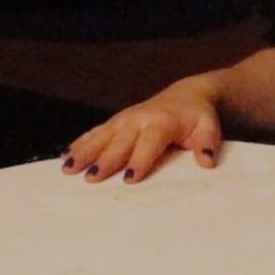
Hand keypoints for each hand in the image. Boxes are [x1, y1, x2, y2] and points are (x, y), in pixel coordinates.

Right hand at [62, 75, 223, 183]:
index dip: (140, 159)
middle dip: (104, 159)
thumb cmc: (198, 117)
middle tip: (90, 178)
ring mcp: (125, 119)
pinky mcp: (117, 121)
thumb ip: (208, 143)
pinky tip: (65, 156)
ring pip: (101, 135)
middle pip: (120, 141)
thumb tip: (206, 161)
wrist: (187, 96)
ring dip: (84, 151)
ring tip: (67, 168)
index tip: (130, 178)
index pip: (150, 142)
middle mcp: (139, 118)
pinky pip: (96, 132)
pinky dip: (80, 143)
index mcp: (162, 121)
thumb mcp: (209, 128)